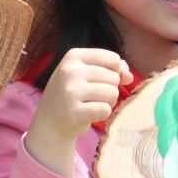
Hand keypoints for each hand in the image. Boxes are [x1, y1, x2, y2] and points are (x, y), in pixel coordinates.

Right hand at [26, 48, 131, 177]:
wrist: (49, 121)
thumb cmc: (73, 93)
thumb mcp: (87, 72)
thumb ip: (113, 68)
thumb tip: (128, 76)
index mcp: (73, 56)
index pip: (113, 58)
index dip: (116, 71)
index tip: (101, 79)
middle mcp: (70, 71)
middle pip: (114, 77)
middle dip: (109, 89)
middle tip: (91, 96)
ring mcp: (70, 92)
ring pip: (112, 93)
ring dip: (107, 102)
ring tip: (90, 104)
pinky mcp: (74, 112)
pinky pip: (106, 110)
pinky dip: (102, 114)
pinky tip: (88, 114)